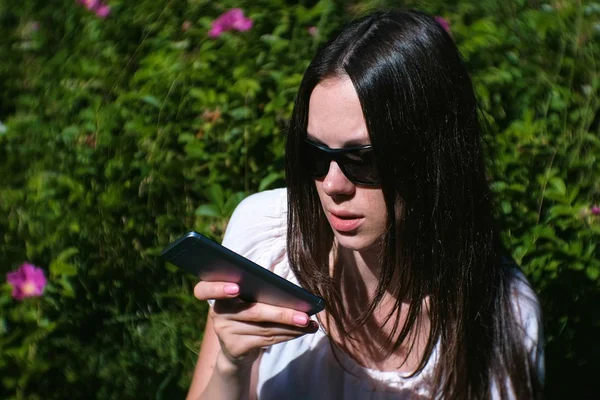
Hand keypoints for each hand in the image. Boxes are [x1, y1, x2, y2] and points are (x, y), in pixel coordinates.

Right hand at [194, 281, 318, 368]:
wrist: (236, 349)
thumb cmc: (246, 314)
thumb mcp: (245, 301)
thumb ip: (256, 291)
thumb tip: (290, 292)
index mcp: (218, 296)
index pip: (203, 290)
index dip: (217, 289)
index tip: (236, 288)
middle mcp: (218, 314)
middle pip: (253, 312)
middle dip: (283, 313)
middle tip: (305, 315)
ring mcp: (225, 333)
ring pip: (265, 329)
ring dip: (291, 327)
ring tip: (309, 323)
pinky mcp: (235, 348)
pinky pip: (266, 340)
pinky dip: (287, 335)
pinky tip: (302, 331)